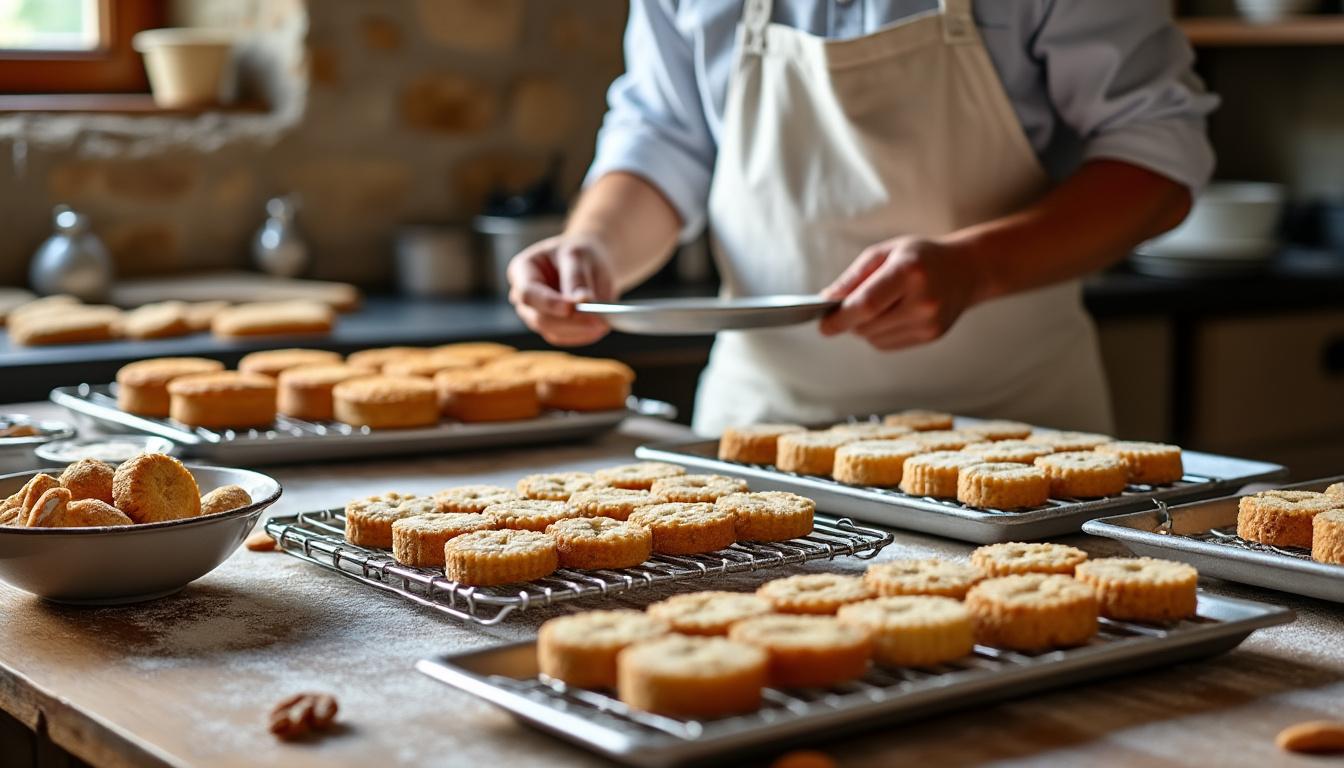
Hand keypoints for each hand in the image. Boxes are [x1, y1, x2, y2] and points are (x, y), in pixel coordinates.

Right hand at [507, 234, 615, 345]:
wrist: (587, 264)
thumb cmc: (577, 255)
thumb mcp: (577, 256)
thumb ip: (577, 278)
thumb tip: (582, 302)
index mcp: (522, 271)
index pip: (528, 293)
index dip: (548, 303)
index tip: (570, 307)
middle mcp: (523, 297)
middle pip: (540, 318)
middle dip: (570, 321)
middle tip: (599, 321)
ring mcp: (535, 315)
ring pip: (553, 332)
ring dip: (580, 330)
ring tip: (605, 322)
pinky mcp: (552, 329)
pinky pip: (566, 338)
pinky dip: (584, 334)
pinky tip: (600, 326)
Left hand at [818, 236, 981, 350]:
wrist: (967, 270)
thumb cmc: (921, 257)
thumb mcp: (885, 253)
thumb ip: (854, 277)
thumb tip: (827, 300)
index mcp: (909, 272)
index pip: (866, 305)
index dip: (840, 318)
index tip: (823, 324)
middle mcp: (922, 301)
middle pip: (867, 325)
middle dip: (849, 321)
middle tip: (847, 307)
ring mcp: (929, 323)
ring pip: (874, 338)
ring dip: (863, 327)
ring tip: (878, 306)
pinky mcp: (931, 336)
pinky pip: (887, 344)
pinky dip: (879, 334)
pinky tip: (891, 315)